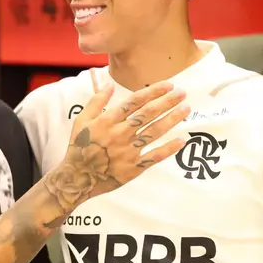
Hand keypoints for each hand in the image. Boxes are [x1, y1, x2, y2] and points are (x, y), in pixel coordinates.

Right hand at [46, 81, 188, 210]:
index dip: (153, 92)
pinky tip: (181, 140)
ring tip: (185, 109)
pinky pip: (154, 157)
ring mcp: (127, 151)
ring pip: (154, 132)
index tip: (168, 85)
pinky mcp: (133, 168)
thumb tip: (108, 84)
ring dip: (171, 119)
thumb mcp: (81, 121)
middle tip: (182, 93)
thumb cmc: (79, 147)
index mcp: (107, 121)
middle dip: (167, 102)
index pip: (134, 101)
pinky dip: (168, 149)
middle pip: (147, 114)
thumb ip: (95, 102)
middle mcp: (119, 134)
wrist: (77, 177)